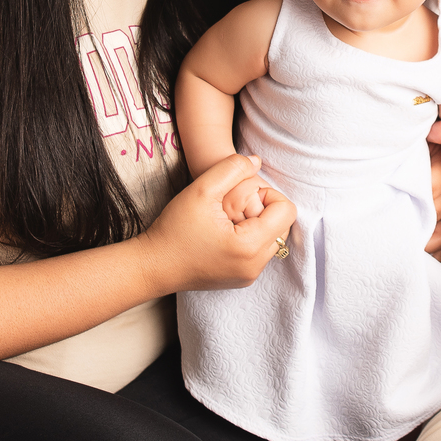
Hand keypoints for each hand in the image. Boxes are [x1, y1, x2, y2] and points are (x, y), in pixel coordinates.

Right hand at [146, 154, 295, 291]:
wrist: (153, 266)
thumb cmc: (174, 228)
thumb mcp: (202, 189)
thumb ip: (232, 168)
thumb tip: (257, 162)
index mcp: (250, 247)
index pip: (287, 211)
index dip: (267, 195)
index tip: (239, 196)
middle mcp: (255, 266)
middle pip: (283, 226)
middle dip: (264, 210)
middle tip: (232, 207)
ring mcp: (249, 276)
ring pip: (273, 239)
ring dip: (257, 224)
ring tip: (227, 220)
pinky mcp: (242, 279)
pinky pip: (260, 252)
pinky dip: (249, 237)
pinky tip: (225, 233)